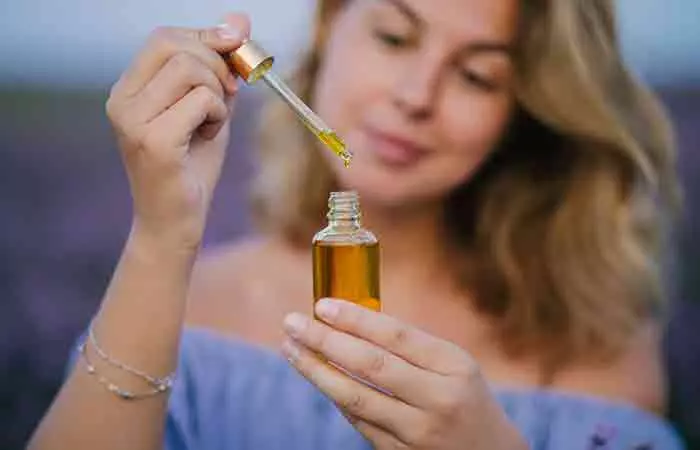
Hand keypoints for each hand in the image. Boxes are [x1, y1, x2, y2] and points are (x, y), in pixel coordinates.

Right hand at [106, 13, 249, 249]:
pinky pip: (201, 101)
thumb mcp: (210, 108)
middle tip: (228, 95)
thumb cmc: (192, 166)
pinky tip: (207, 137)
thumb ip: (221, 66)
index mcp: (128, 89)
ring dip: (218, 95)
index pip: (165, 37)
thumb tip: (240, 18)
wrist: (176, 223)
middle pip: (176, 45)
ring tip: (210, 123)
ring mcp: (132, 121)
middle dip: (216, 65)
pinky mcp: (153, 142)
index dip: (206, 41)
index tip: (231, 65)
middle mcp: (121, 101)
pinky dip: (217, 115)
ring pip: (191, 71)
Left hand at [281, 299, 527, 449]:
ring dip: (316, 371)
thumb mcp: (453, 363)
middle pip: (370, 364)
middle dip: (324, 340)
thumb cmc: (465, 396)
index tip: (321, 304)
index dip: (354, 318)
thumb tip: (350, 320)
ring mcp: (419, 432)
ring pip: (355, 397)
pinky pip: (359, 421)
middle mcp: (437, 399)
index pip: (395, 336)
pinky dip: (336, 396)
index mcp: (453, 366)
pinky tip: (319, 377)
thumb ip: (410, 345)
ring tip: (291, 349)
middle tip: (292, 322)